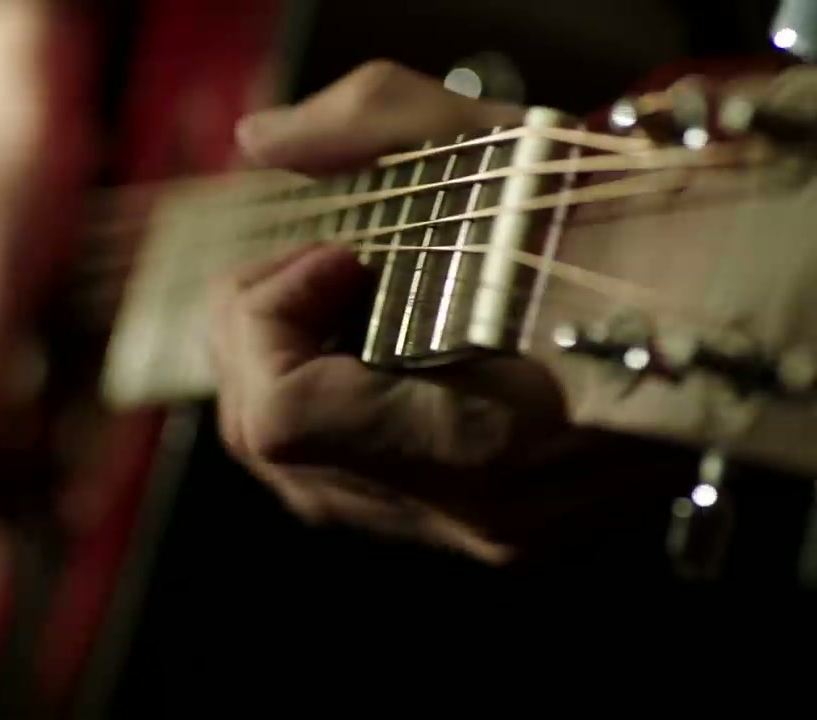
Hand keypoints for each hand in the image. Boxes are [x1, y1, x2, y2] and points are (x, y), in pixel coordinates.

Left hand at [213, 61, 631, 563]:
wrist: (730, 303)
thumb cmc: (630, 225)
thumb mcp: (501, 141)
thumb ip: (366, 123)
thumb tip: (264, 142)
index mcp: (483, 438)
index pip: (283, 416)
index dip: (269, 319)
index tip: (332, 253)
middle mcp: (474, 512)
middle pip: (270, 445)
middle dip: (261, 336)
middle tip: (321, 265)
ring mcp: (478, 532)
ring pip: (296, 473)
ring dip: (291, 373)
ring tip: (346, 302)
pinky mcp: (486, 532)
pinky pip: (350, 486)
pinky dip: (333, 413)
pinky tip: (376, 353)